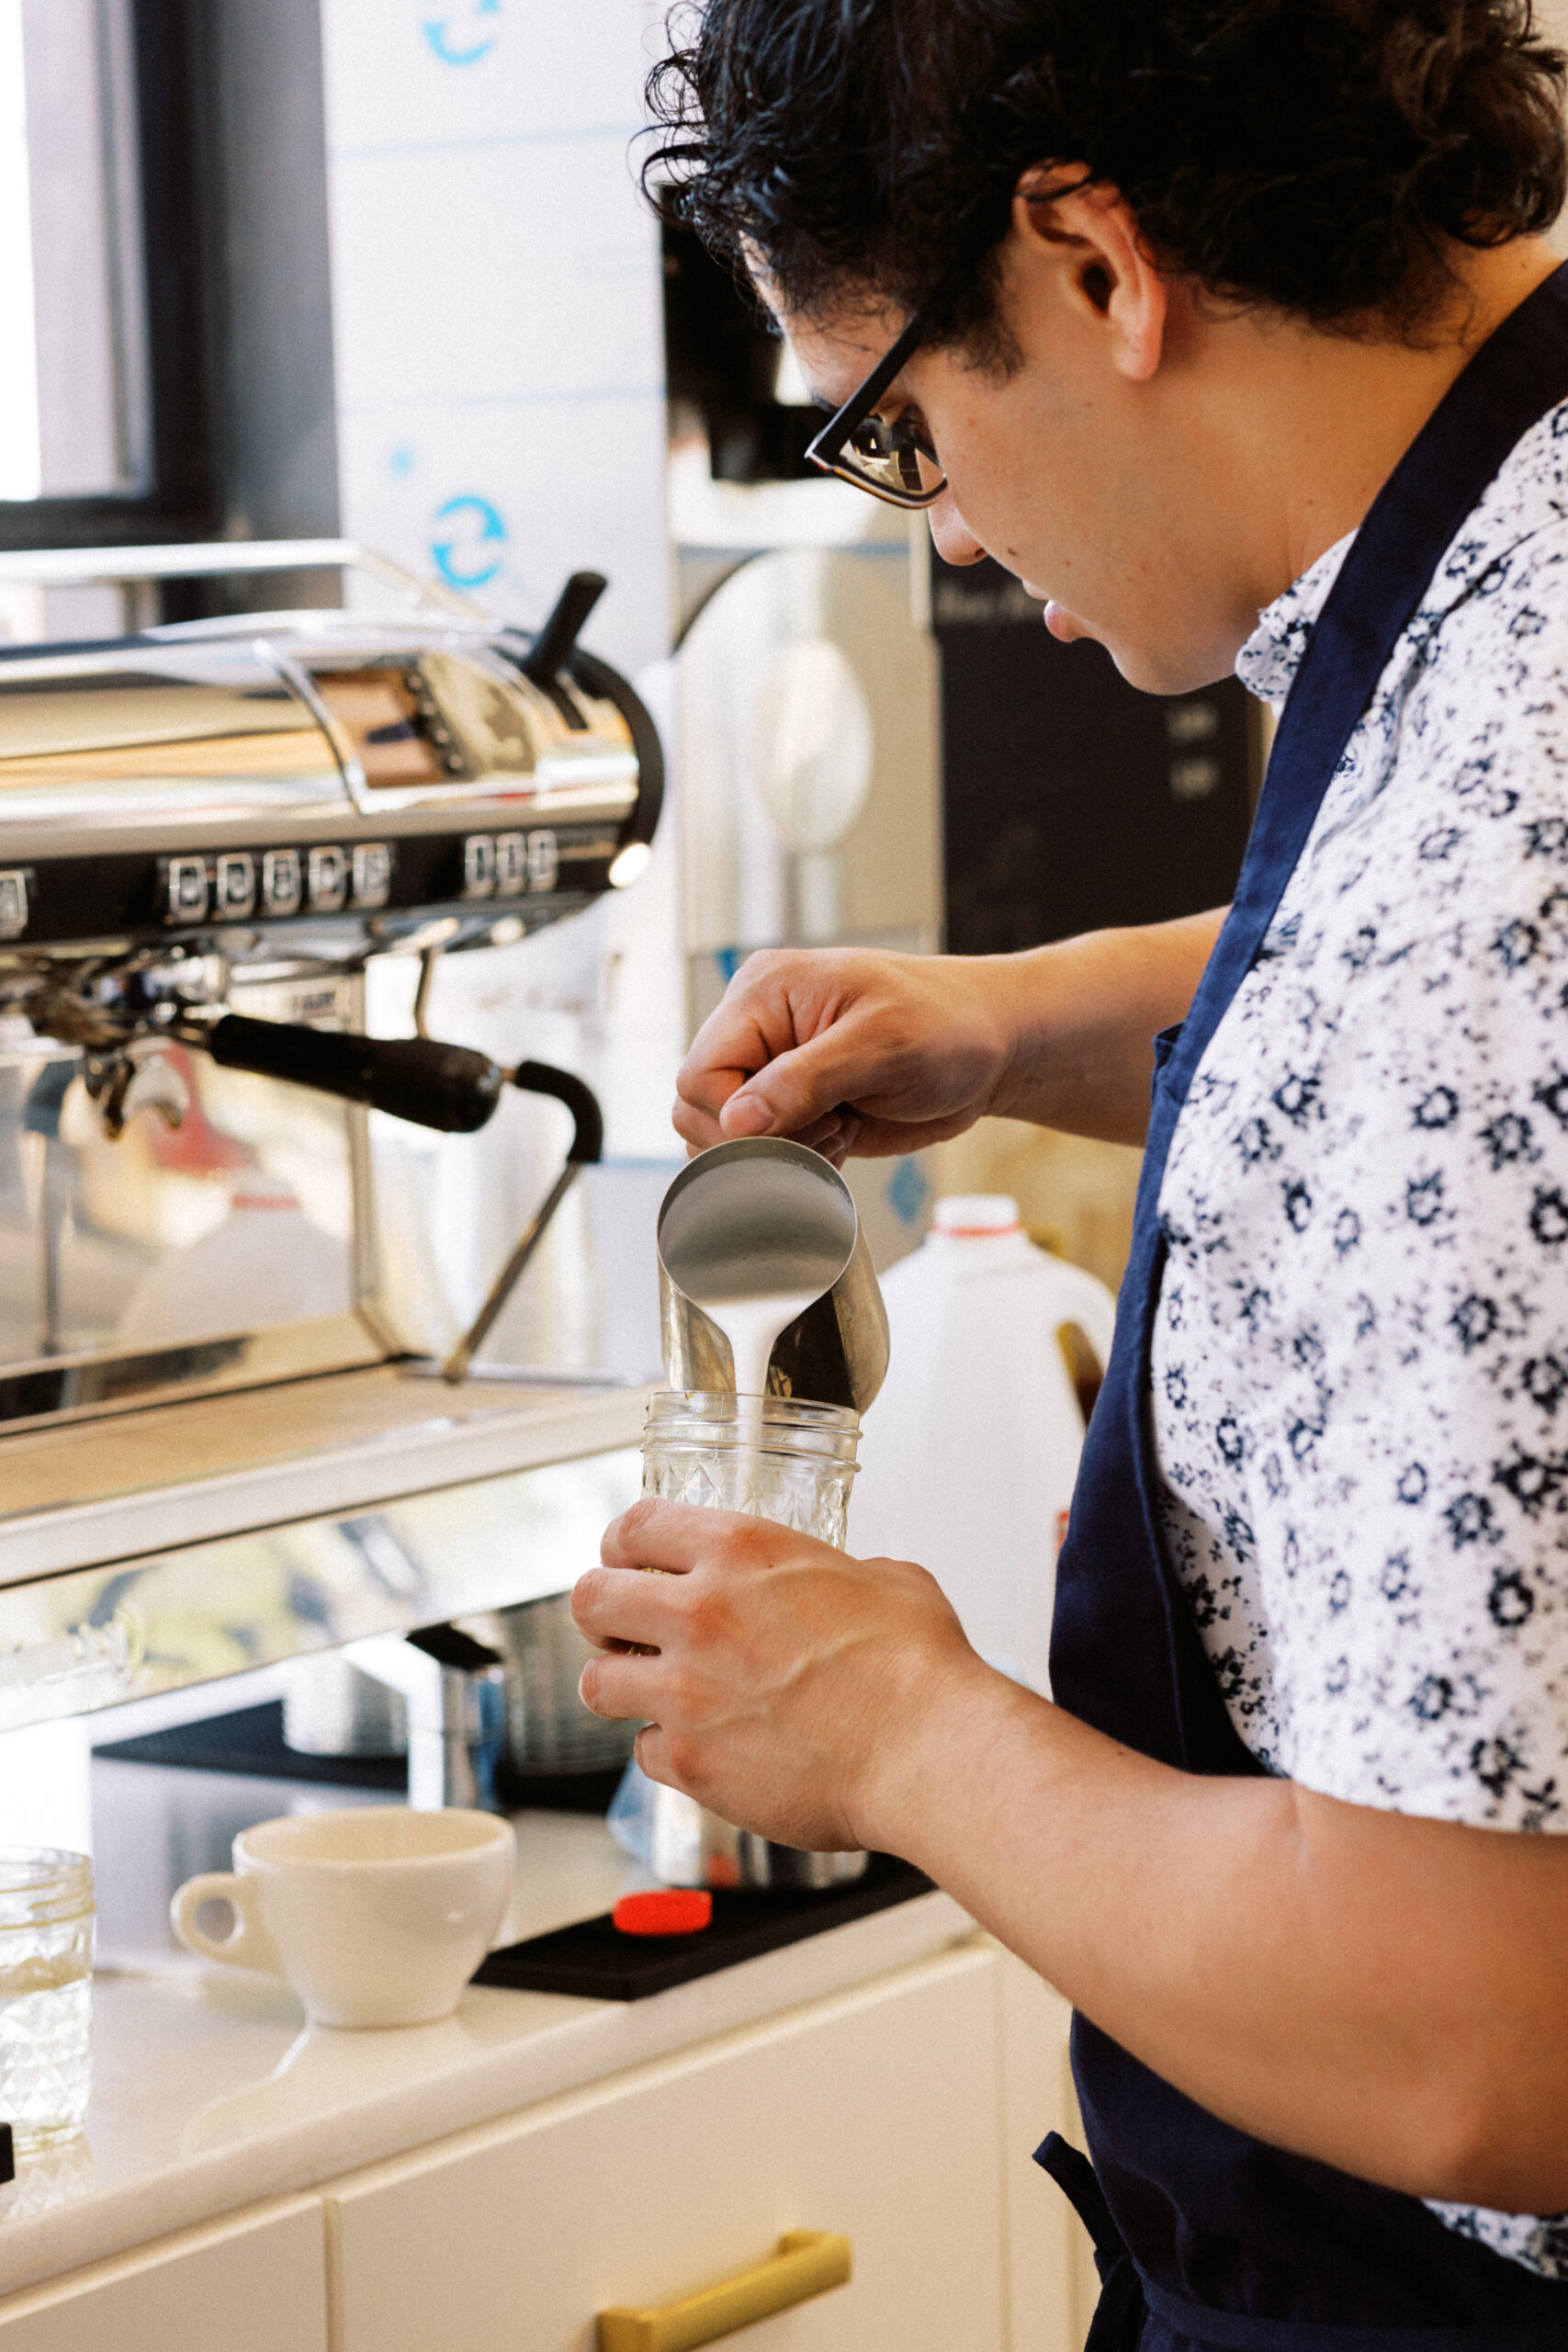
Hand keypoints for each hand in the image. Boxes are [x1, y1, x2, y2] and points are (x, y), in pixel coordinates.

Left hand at [572, 1499, 985, 1852]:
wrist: (925, 1751)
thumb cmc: (917, 1670)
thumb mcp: (884, 1579)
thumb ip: (835, 1574)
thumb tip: (841, 1586)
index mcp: (740, 1550)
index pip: (633, 1526)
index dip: (622, 1546)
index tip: (626, 1562)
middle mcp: (699, 1611)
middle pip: (589, 1598)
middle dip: (603, 1616)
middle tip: (624, 1633)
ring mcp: (684, 1690)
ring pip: (596, 1682)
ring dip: (622, 1687)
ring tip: (654, 1697)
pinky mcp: (689, 1759)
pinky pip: (644, 1752)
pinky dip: (668, 1752)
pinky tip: (707, 1748)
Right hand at [673, 947, 1021, 1161]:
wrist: (995, 1047)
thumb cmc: (950, 1026)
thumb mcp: (881, 1046)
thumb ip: (804, 1081)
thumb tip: (736, 1121)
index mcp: (764, 994)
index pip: (699, 1074)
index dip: (735, 1117)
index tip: (798, 1126)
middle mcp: (759, 1030)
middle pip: (699, 1109)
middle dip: (760, 1138)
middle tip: (827, 1126)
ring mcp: (775, 1070)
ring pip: (725, 1136)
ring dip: (779, 1152)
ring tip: (838, 1128)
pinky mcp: (797, 1107)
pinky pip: (763, 1150)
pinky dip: (797, 1161)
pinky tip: (843, 1138)